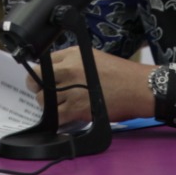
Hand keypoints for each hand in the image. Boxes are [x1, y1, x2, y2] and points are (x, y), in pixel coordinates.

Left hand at [28, 46, 155, 123]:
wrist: (138, 88)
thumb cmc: (121, 73)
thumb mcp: (93, 57)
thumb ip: (73, 62)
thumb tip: (58, 72)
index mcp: (73, 54)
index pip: (44, 62)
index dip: (42, 72)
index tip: (44, 79)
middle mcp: (69, 69)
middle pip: (37, 80)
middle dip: (38, 88)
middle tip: (46, 93)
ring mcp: (71, 89)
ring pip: (43, 100)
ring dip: (48, 105)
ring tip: (59, 106)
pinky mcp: (77, 108)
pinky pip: (56, 116)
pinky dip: (57, 119)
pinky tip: (64, 117)